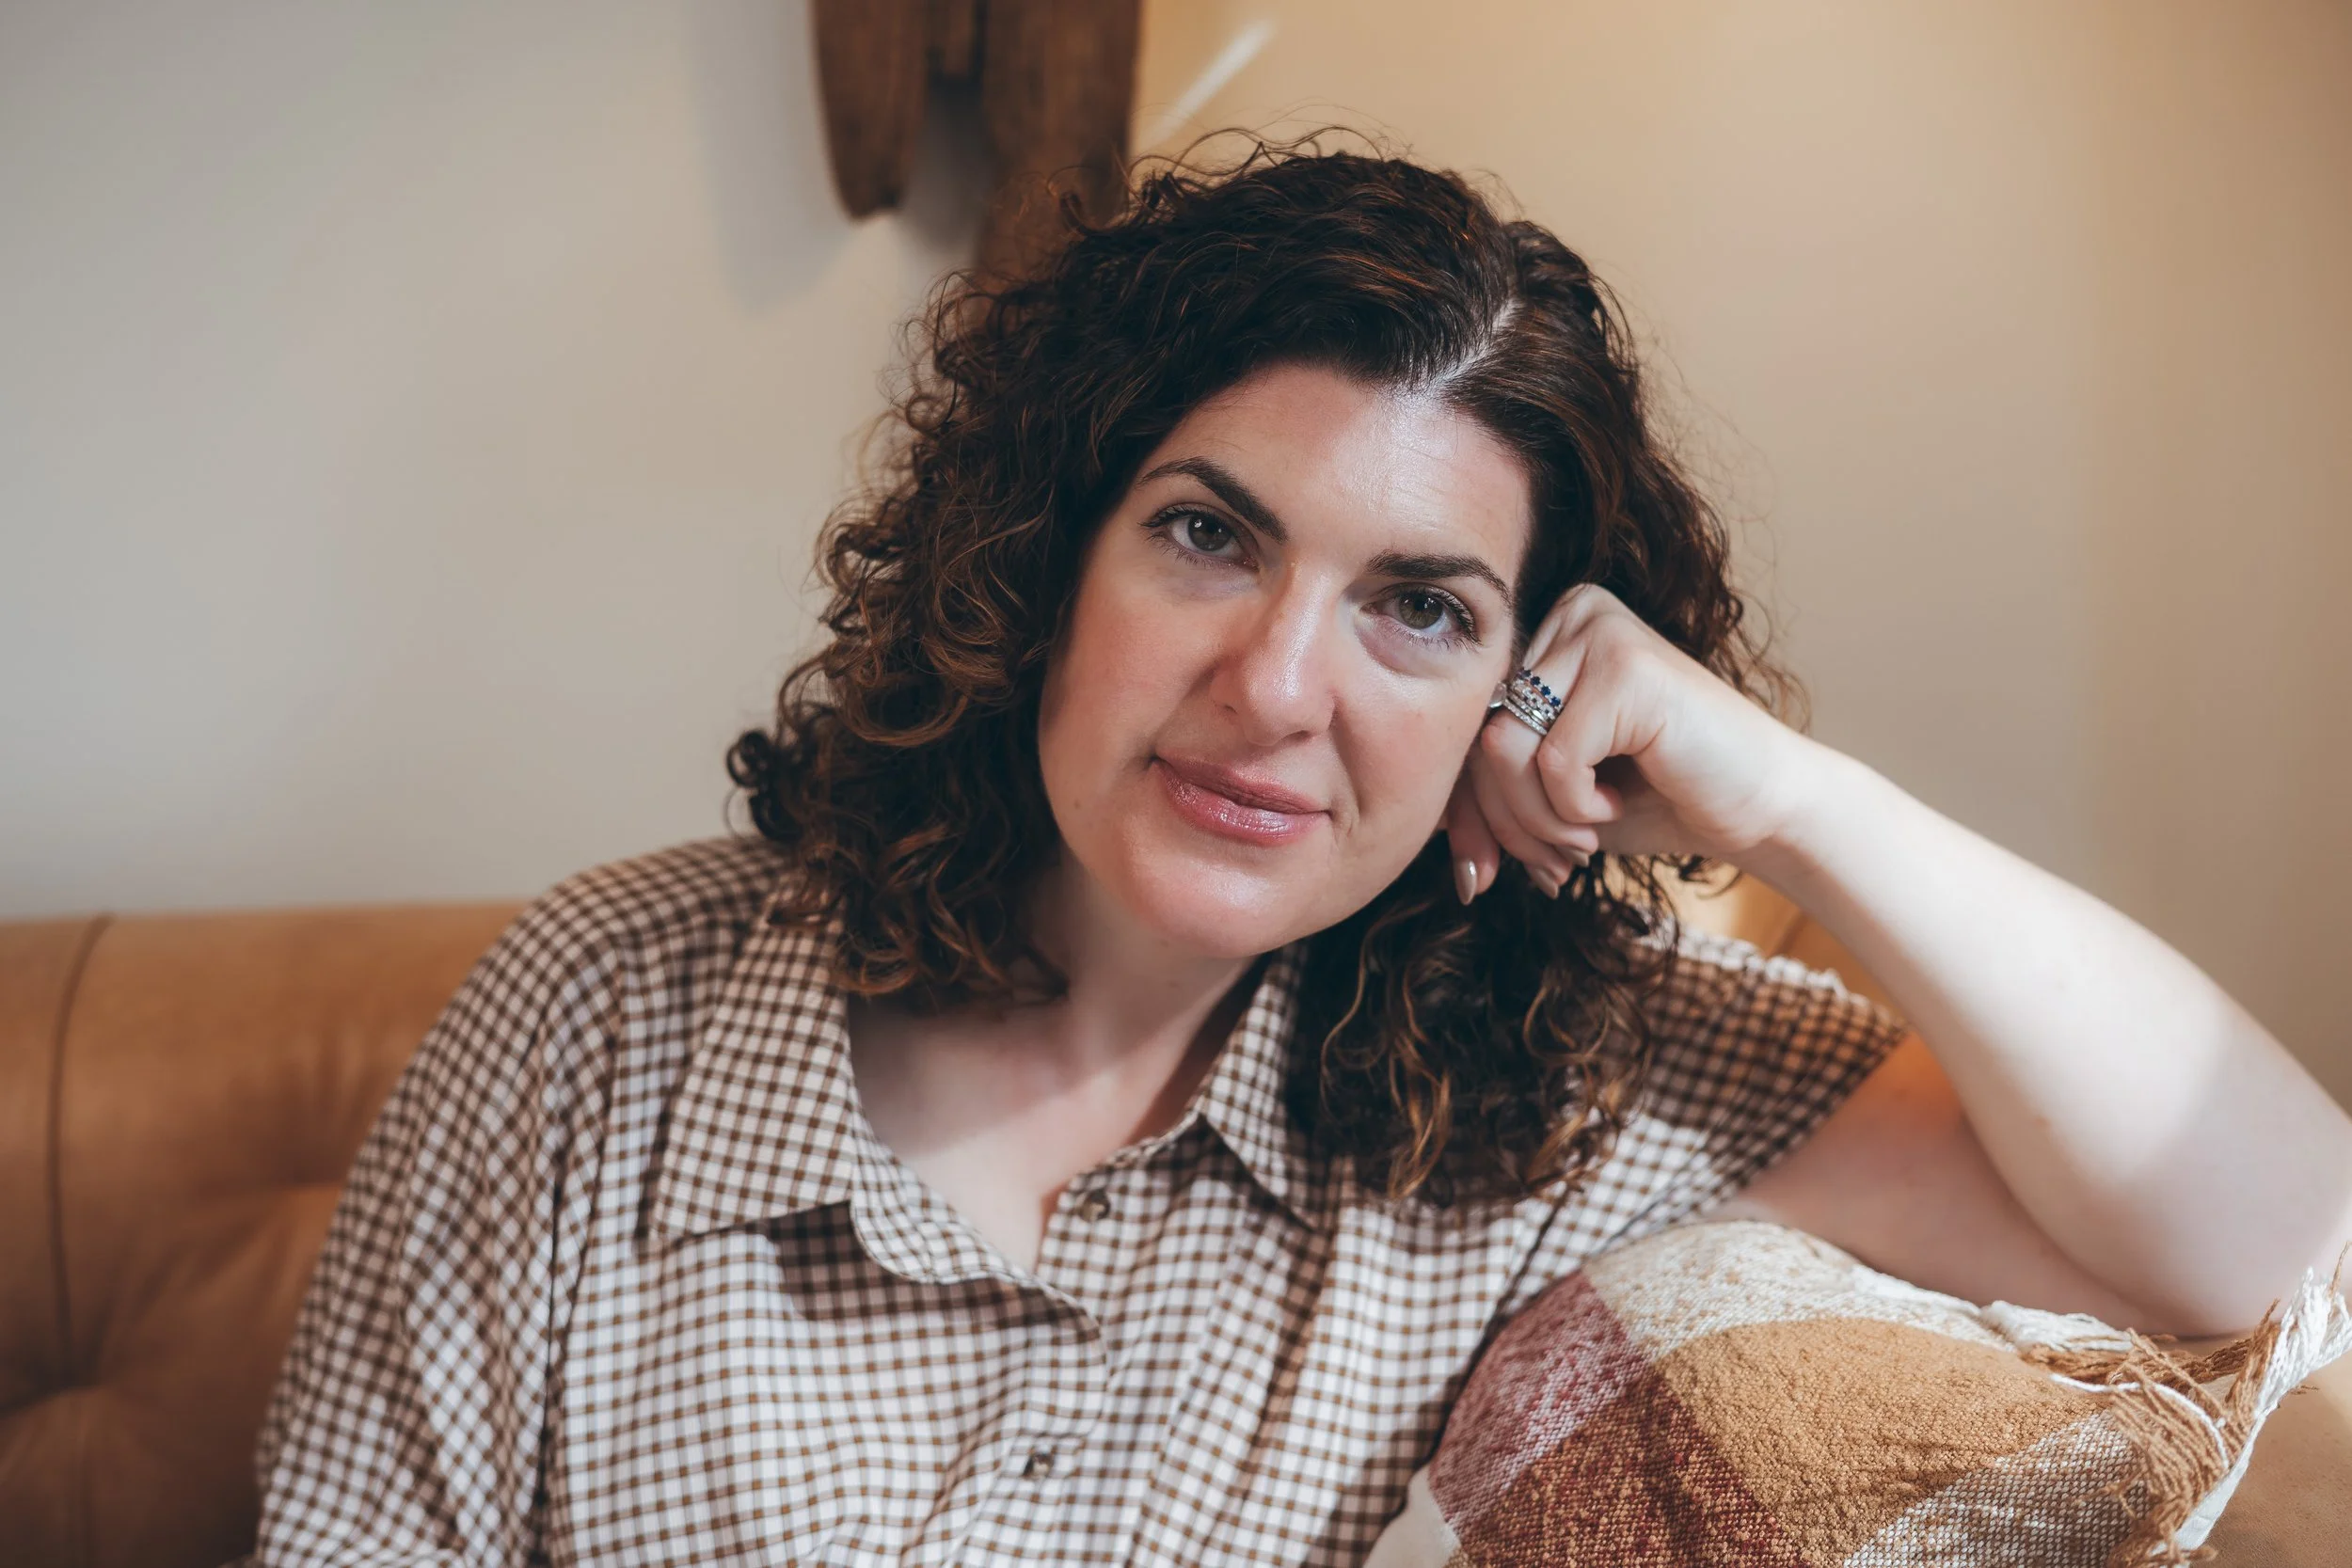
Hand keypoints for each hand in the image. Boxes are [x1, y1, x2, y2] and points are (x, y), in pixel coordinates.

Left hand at [1445, 584, 1820, 897]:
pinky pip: (1550, 758)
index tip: (1480, 874)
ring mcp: (1600, 630)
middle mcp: (1571, 614)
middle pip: (1477, 733)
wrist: (1763, 808)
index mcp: (1549, 633)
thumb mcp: (1556, 798)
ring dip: (1536, 819)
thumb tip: (1426, 829)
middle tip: (1551, 866)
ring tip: (1582, 839)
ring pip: (1502, 746)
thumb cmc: (1659, 799)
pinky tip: (1615, 807)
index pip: (1467, 722)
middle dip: (1503, 822)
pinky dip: (1575, 807)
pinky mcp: (1626, 665)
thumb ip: (1493, 792)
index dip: (1465, 808)